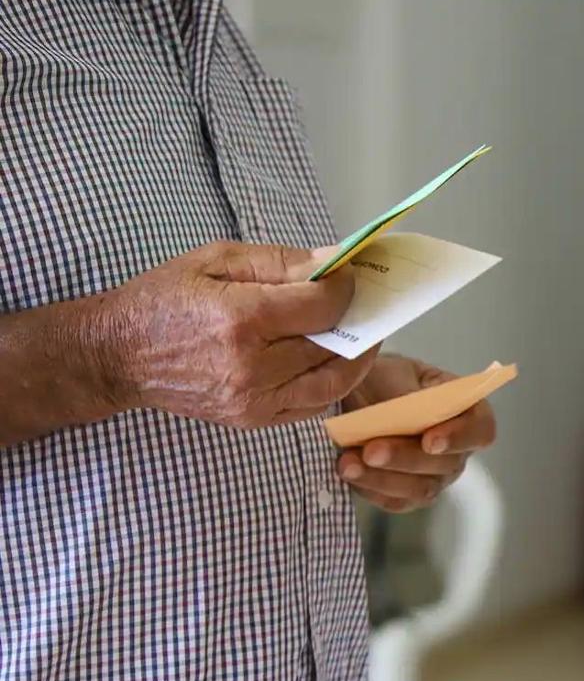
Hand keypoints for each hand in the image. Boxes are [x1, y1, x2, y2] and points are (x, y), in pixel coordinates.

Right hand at [107, 240, 378, 427]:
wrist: (119, 355)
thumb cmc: (165, 299)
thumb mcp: (216, 261)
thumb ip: (280, 262)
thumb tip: (333, 261)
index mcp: (242, 319)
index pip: (322, 306)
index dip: (346, 289)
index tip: (350, 276)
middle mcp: (252, 366)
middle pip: (332, 344)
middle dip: (358, 320)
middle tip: (368, 302)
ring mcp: (254, 399)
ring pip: (332, 382)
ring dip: (358, 359)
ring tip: (364, 335)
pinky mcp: (253, 419)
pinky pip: (312, 406)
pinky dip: (332, 384)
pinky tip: (335, 363)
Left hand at [336, 356, 496, 511]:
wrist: (355, 398)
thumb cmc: (384, 380)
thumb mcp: (395, 372)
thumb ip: (406, 393)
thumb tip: (404, 412)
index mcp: (466, 411)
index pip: (481, 430)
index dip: (460, 438)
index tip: (430, 440)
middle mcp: (457, 449)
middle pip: (447, 464)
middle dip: (406, 458)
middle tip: (371, 450)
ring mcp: (434, 476)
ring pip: (421, 488)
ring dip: (383, 478)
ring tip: (348, 463)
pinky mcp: (407, 495)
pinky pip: (395, 501)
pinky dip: (370, 488)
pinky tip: (348, 471)